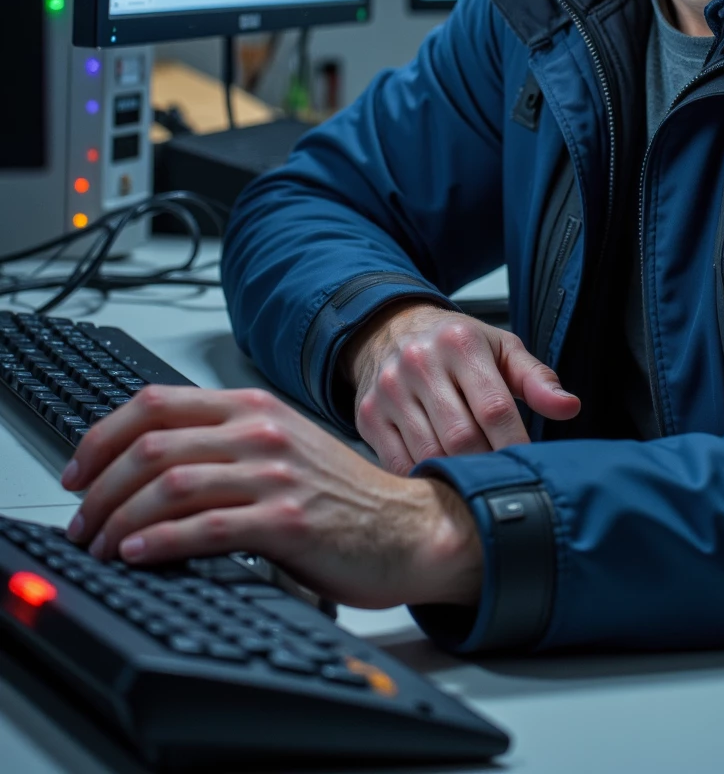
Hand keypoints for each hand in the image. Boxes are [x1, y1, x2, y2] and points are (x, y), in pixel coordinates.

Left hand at [60, 384, 482, 608]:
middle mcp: (261, 432)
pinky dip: (160, 541)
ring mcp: (275, 475)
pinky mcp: (287, 523)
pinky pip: (206, 527)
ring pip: (171, 484)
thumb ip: (226, 441)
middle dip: (100, 485)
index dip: (103, 434)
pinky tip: (140, 552)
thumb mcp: (282, 445)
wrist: (411, 525)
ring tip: (102, 543)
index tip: (79, 469)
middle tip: (82, 519)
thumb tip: (151, 458)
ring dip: (119, 517)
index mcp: (254, 407)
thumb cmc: (346, 494)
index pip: (157, 403)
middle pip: (153, 445)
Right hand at [343, 302, 580, 474]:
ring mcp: (389, 391)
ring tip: (476, 484)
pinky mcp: (368, 416)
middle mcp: (419, 363)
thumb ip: (536, 379)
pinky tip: (441, 479)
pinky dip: (423, 479)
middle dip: (488, 465)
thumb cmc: (455, 345)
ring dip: (457, 476)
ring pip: (430, 455)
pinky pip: (399, 464)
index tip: (529, 465)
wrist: (391, 330)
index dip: (516, 444)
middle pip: (462, 438)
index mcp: (459, 343)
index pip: (495, 408)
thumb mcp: (500, 349)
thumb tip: (569, 407)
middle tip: (504, 481)